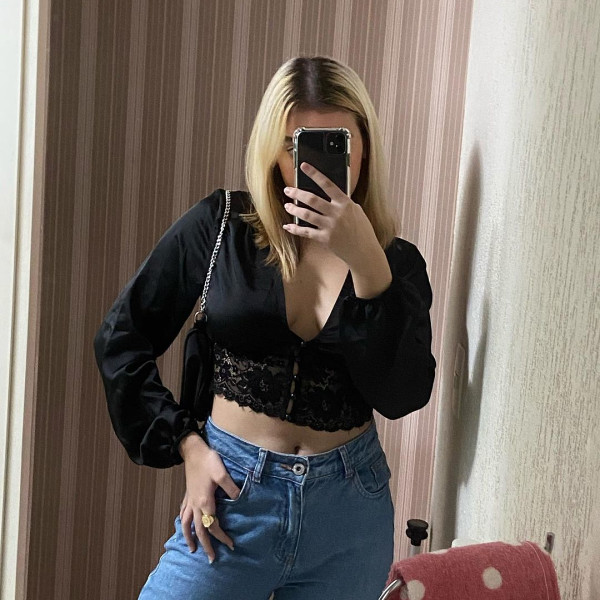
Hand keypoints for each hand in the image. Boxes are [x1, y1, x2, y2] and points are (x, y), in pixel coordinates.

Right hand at [178, 436, 240, 562]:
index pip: (213, 525)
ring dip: (189, 538)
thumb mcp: (222, 473)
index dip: (222, 537)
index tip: (231, 545)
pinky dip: (183, 522)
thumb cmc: (208, 461)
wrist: (193, 451)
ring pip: (187, 524)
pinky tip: (184, 525)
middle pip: (199, 530)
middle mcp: (195, 504)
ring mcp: (190, 500)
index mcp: (205, 502)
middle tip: (211, 559)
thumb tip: (239, 500)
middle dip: (206, 545)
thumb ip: (231, 488)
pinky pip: (183, 513)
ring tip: (191, 549)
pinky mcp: (187, 494)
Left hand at [282, 162, 379, 269]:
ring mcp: (330, 226)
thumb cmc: (361, 230)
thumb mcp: (356, 211)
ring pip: (307, 214)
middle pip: (312, 199)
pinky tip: (288, 226)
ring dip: (294, 209)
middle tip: (288, 190)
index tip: (303, 166)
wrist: (364, 250)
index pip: (327, 184)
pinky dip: (295, 229)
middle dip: (297, 193)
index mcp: (345, 203)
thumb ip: (343, 203)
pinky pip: (306, 232)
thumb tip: (330, 194)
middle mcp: (337, 213)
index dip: (314, 174)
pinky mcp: (325, 238)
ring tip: (287, 206)